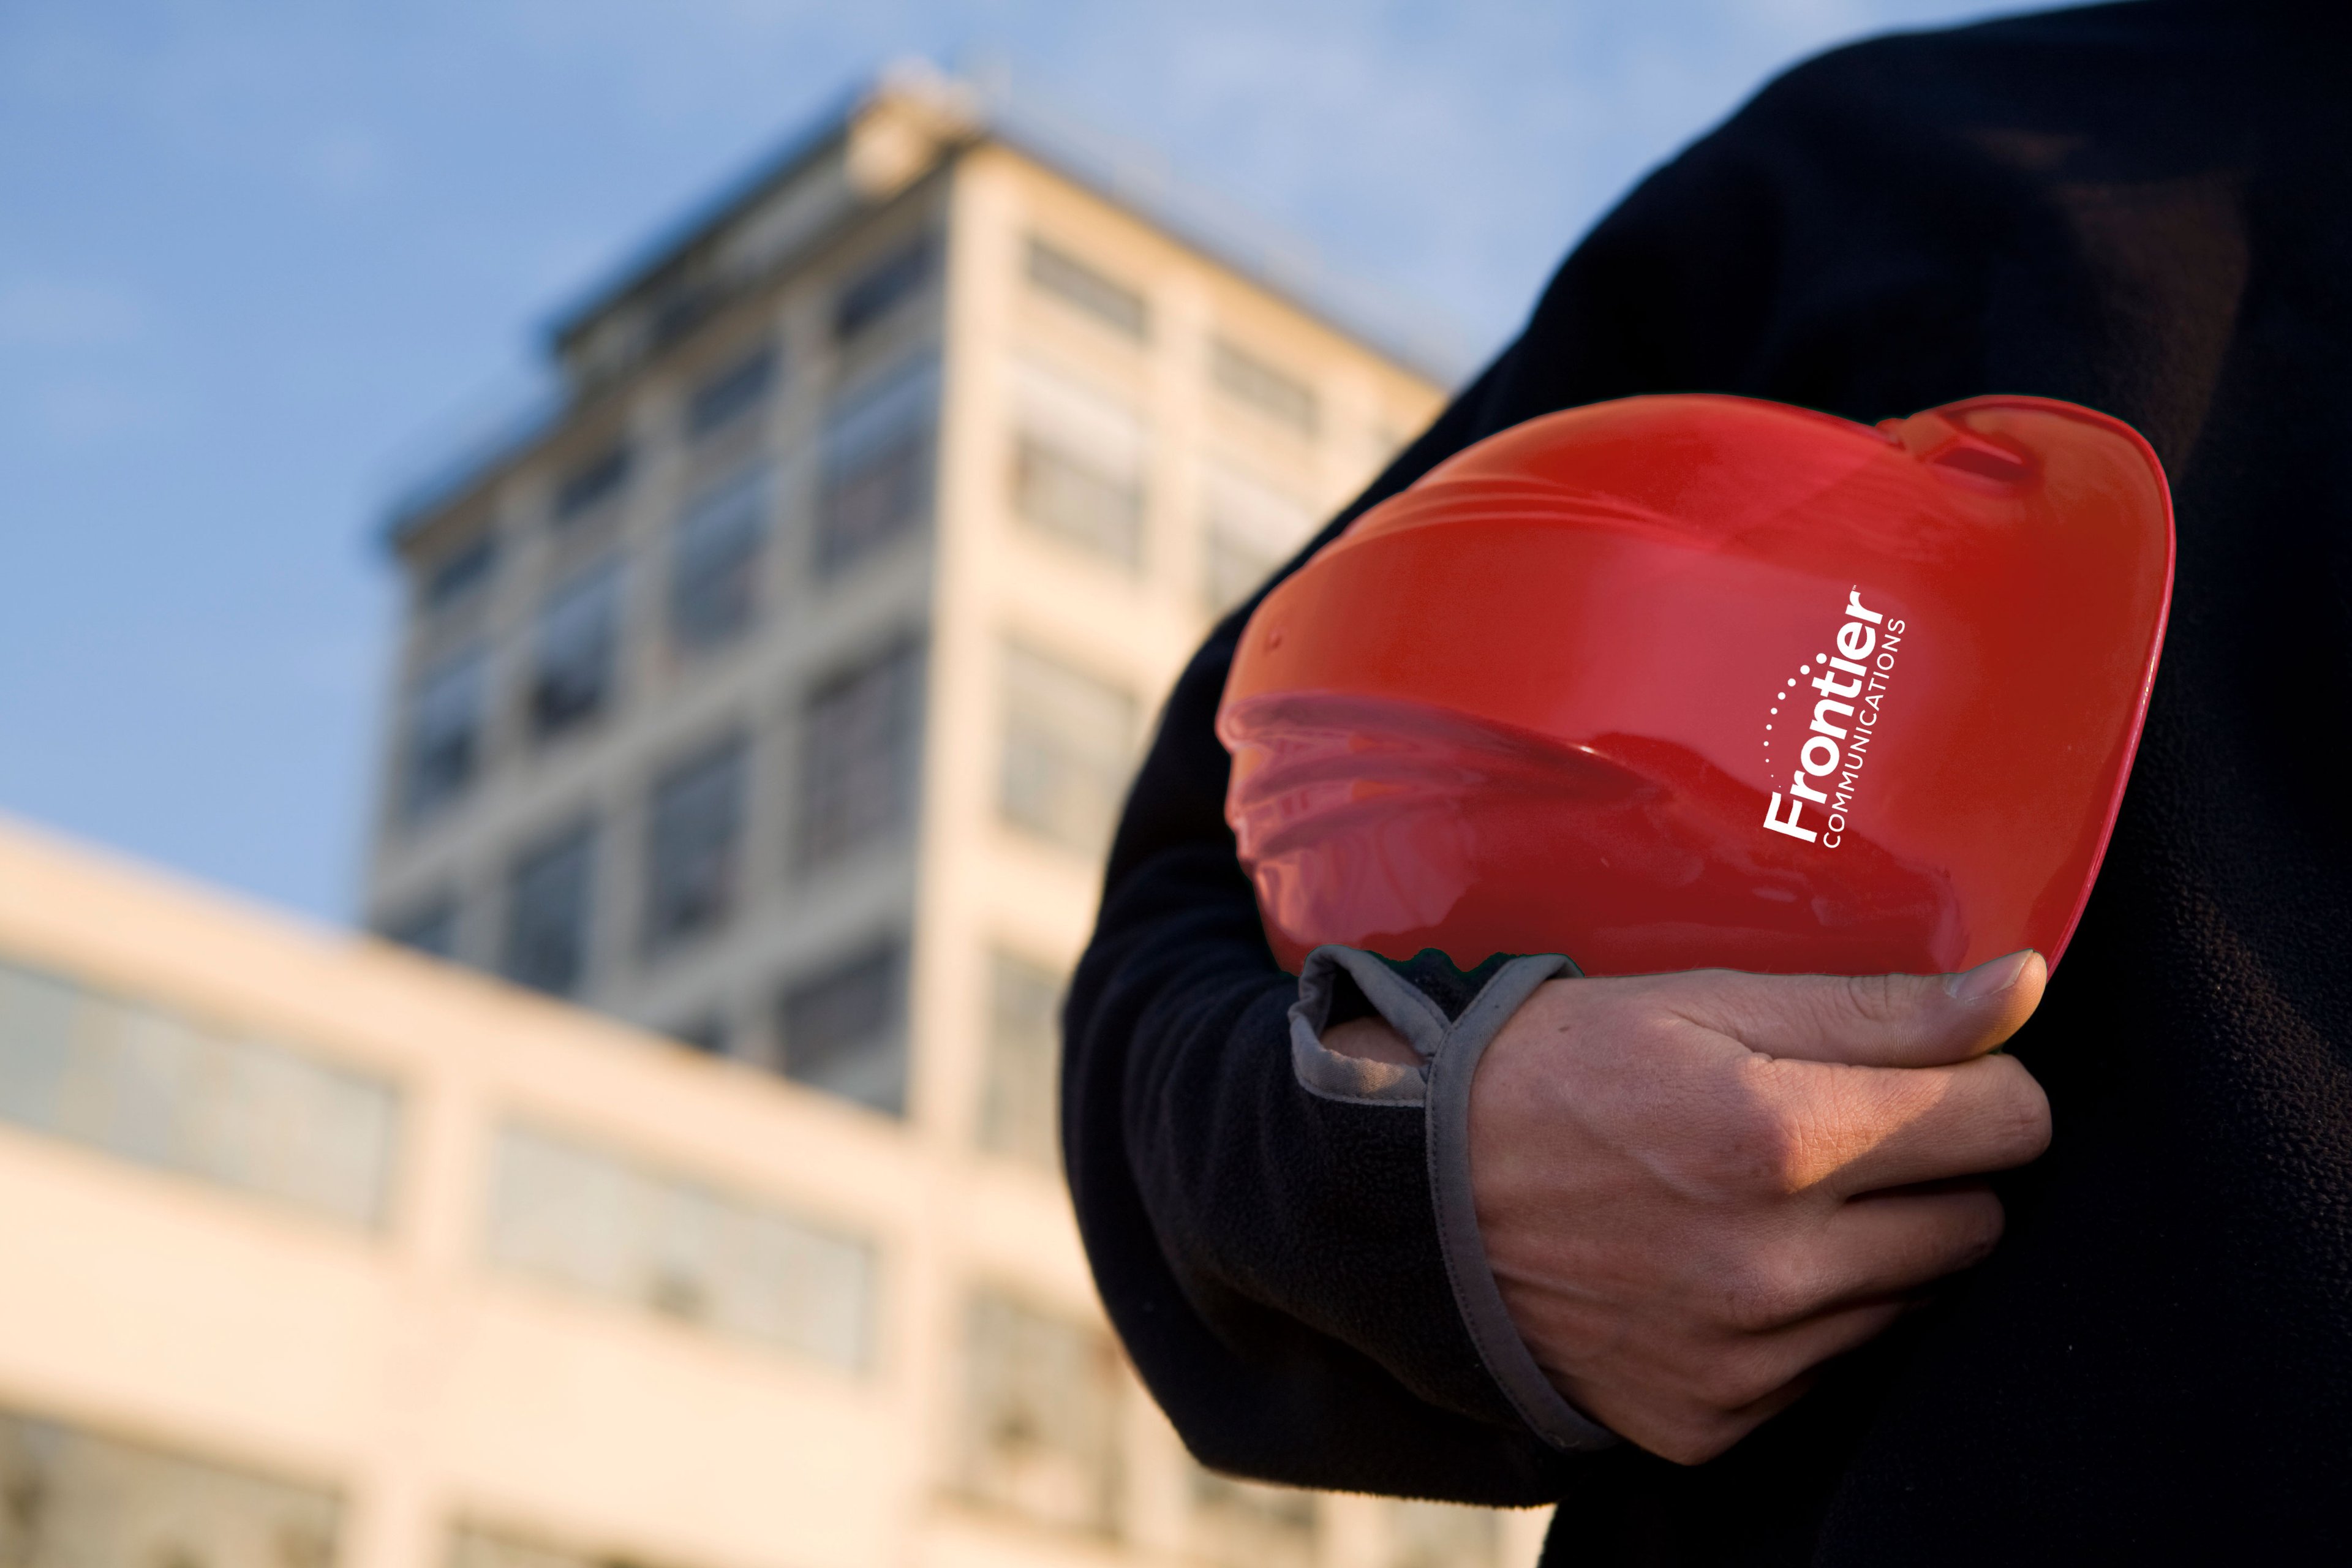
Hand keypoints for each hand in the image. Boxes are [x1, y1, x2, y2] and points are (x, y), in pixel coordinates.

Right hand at [1325, 951, 2049, 1463]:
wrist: (1417, 1194)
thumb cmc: (1562, 1071)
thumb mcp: (1705, 1003)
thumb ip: (1880, 1005)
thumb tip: (2026, 987)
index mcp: (1776, 1138)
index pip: (2010, 1121)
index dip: (1985, 1082)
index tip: (1935, 1071)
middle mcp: (1773, 1268)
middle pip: (1981, 1221)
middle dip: (1931, 1168)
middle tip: (1836, 1131)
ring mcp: (1745, 1359)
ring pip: (1916, 1302)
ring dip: (1874, 1249)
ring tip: (1771, 1198)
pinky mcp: (1716, 1421)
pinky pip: (1835, 1370)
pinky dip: (1806, 1319)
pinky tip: (1728, 1264)